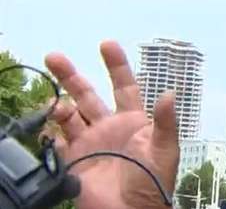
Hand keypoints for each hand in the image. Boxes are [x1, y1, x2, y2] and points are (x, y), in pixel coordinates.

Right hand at [44, 41, 179, 208]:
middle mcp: (110, 128)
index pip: (124, 85)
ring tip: (55, 103)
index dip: (116, 65)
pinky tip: (50, 124)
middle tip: (54, 57)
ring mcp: (91, 143)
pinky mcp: (74, 160)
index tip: (106, 44)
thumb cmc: (154, 185)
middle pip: (87, 94)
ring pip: (69, 113)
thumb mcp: (165, 150)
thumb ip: (167, 121)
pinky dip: (50, 131)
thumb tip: (170, 93)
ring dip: (58, 103)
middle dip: (71, 75)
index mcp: (134, 121)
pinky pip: (57, 140)